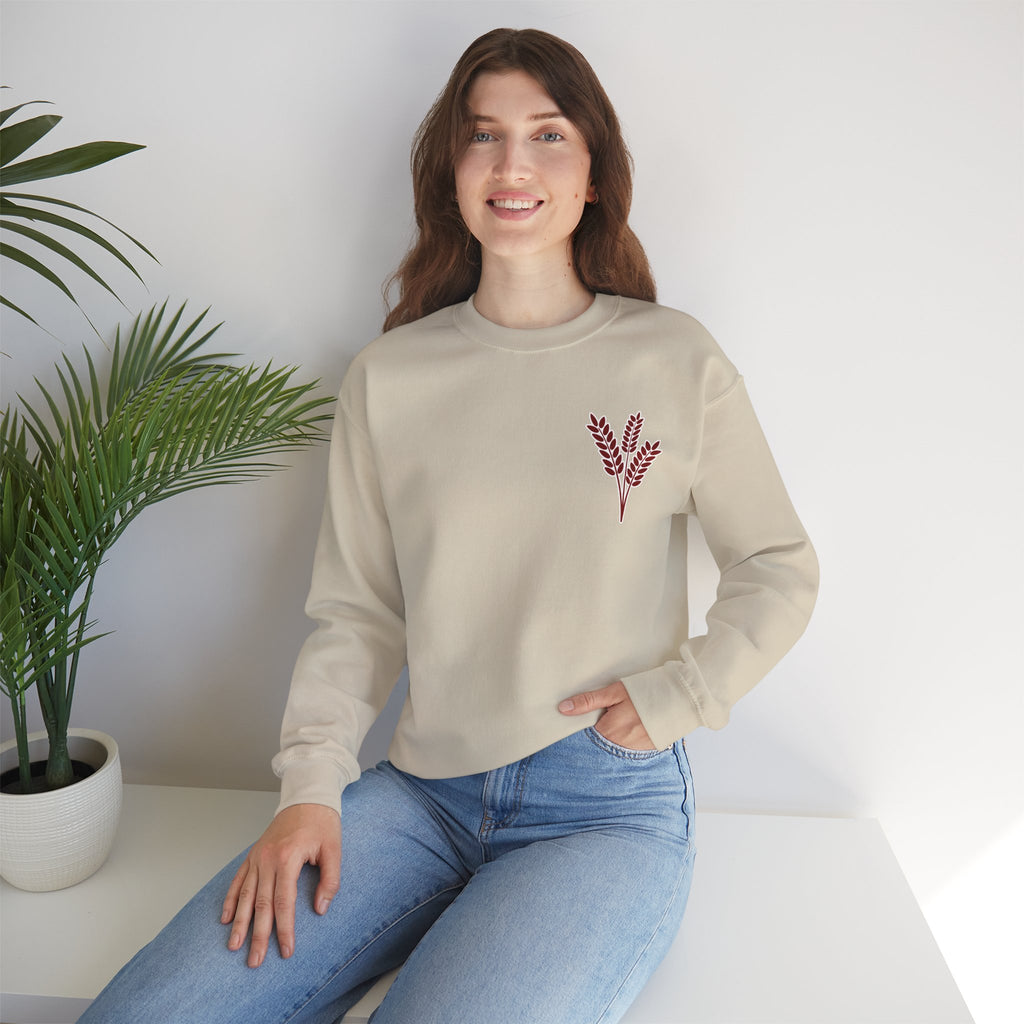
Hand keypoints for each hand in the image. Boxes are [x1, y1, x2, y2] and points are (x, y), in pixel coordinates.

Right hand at [221, 802, 340, 966]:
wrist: (307, 796)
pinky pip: (238, 880)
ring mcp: (258, 857)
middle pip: (260, 904)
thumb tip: (320, 909)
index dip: (284, 929)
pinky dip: (230, 899)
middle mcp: (268, 859)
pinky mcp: (253, 854)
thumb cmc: (322, 822)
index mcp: (288, 858)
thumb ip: (330, 880)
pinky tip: (225, 918)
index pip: (284, 902)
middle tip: (255, 961)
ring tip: (234, 946)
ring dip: (239, 922)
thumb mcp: (334, 849)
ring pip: (245, 895)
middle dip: (257, 935)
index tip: (286, 950)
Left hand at [558, 680, 655, 749]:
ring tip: (620, 724)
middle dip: (597, 736)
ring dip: (612, 740)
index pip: (585, 739)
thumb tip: (563, 708)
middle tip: (605, 721)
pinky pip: (629, 750)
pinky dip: (626, 742)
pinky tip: (631, 730)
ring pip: (614, 748)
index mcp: (609, 731)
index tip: (578, 727)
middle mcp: (620, 746)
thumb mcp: (615, 692)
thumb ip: (589, 701)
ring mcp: (635, 751)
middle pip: (599, 745)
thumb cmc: (645, 692)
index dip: (582, 731)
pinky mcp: (647, 751)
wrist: (679, 699)